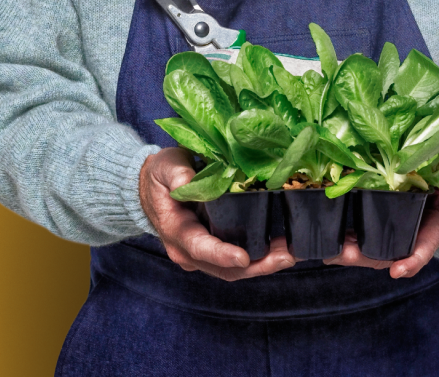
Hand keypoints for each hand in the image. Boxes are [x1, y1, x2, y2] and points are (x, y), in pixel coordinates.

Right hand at [139, 148, 295, 280]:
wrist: (149, 189)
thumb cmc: (160, 175)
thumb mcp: (164, 167)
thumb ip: (176, 174)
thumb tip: (187, 182)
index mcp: (176, 231)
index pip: (199, 247)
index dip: (222, 254)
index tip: (244, 257)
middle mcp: (189, 251)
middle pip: (224, 269)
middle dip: (256, 267)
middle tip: (285, 257)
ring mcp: (202, 254)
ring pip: (234, 270)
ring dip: (262, 265)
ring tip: (289, 254)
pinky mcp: (214, 248)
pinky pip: (236, 260)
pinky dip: (259, 257)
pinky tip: (280, 246)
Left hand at [323, 189, 438, 278]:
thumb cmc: (434, 226)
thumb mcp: (429, 244)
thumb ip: (416, 260)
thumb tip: (395, 273)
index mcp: (388, 252)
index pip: (366, 258)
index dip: (351, 257)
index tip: (337, 254)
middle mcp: (377, 240)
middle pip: (354, 246)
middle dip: (338, 248)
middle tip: (324, 245)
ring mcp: (373, 224)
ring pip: (351, 232)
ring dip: (337, 234)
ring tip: (321, 232)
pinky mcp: (373, 205)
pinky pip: (356, 211)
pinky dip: (341, 214)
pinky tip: (329, 208)